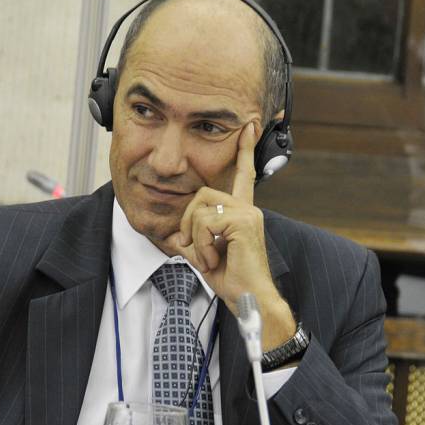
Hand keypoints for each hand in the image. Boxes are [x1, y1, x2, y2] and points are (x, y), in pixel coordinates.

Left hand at [163, 122, 295, 349]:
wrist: (249, 298)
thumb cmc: (232, 280)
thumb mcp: (206, 255)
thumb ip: (192, 240)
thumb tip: (175, 238)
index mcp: (242, 212)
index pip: (244, 175)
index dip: (244, 150)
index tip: (249, 126)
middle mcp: (247, 208)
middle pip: (202, 194)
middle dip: (187, 222)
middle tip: (190, 246)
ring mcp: (247, 213)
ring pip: (200, 211)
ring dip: (195, 238)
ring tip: (209, 257)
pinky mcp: (242, 222)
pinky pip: (204, 224)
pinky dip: (202, 245)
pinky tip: (215, 259)